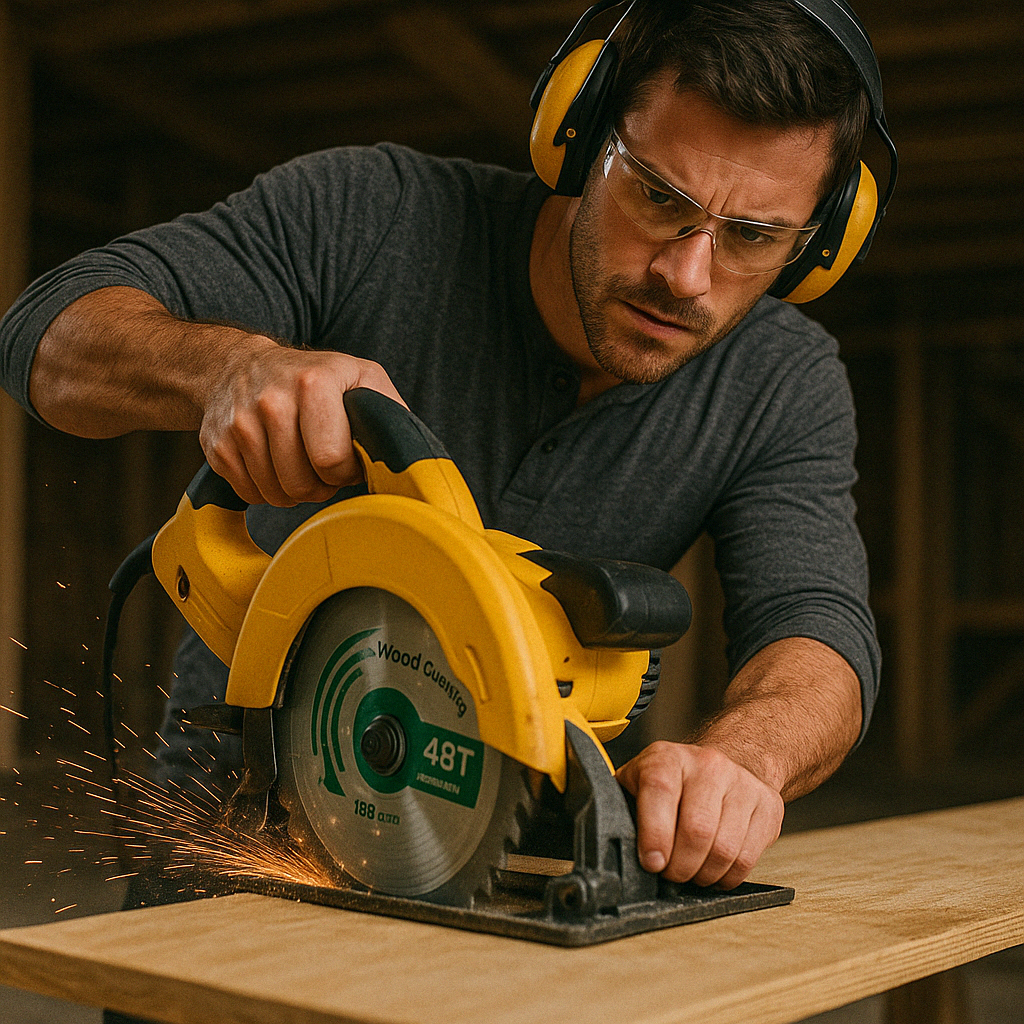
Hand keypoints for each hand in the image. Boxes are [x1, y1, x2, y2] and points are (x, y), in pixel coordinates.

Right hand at [199, 338, 405, 505]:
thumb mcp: (362, 377)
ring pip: (276, 495)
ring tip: (301, 466)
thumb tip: (411, 457)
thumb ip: (389, 412)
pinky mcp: (216, 445)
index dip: (344, 472)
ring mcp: (239, 423)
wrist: (241, 364)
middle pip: (301, 483)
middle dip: (320, 486)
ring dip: (294, 491)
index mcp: (314, 382)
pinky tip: (275, 466)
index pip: (331, 460)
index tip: (346, 460)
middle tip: (323, 468)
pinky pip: (250, 494)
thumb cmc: (316, 377)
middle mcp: (271, 400)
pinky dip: (267, 491)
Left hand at [615, 740, 783, 889]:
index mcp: (667, 757)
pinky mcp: (767, 804)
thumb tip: (610, 846)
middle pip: (697, 829)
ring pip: (725, 849)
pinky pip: (749, 857)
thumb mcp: (637, 782)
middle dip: (680, 866)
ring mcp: (742, 782)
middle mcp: (707, 764)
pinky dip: (728, 876)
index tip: (652, 863)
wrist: (725, 763)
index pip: (660, 791)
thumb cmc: (672, 781)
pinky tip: (715, 869)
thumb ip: (622, 808)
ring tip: (693, 873)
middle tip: (671, 875)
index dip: (655, 834)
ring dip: (704, 875)